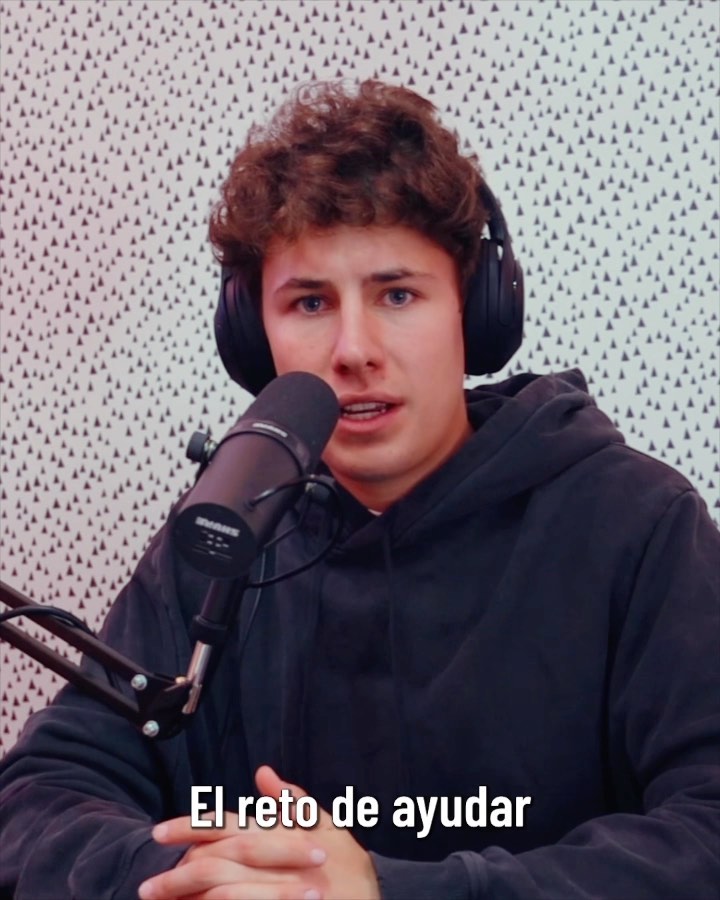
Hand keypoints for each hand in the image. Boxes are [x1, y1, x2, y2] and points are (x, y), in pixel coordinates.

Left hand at [138, 766, 380, 899]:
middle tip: (148, 885)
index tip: (158, 833)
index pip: (229, 824)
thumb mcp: (328, 826)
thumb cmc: (350, 868)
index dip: (191, 827)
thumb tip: (263, 772)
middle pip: (218, 863)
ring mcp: (277, 892)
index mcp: (283, 835)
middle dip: (179, 874)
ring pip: (223, 895)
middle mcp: (277, 863)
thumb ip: (293, 801)